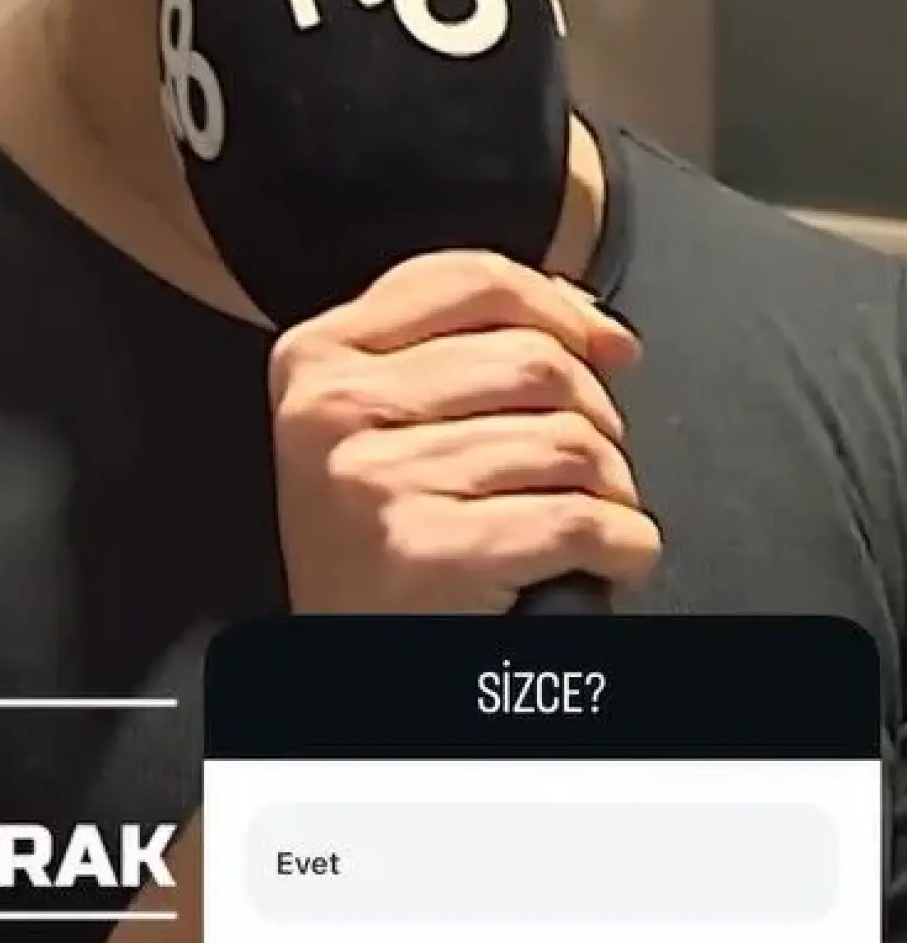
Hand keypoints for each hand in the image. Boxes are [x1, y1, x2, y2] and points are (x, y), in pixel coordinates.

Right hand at [270, 251, 658, 612]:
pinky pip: (576, 520)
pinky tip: (609, 556)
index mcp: (320, 355)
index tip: (605, 347)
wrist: (342, 661)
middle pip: (533, 359)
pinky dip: (622, 543)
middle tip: (590, 461)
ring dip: (611, 487)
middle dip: (594, 412)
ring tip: (591, 515)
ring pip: (567, 441)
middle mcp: (334, 408)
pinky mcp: (424, 552)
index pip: (468, 281)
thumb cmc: (379, 541)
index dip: (559, 307)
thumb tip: (591, 322)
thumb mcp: (382, 420)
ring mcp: (375, 478)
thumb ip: (465, 347)